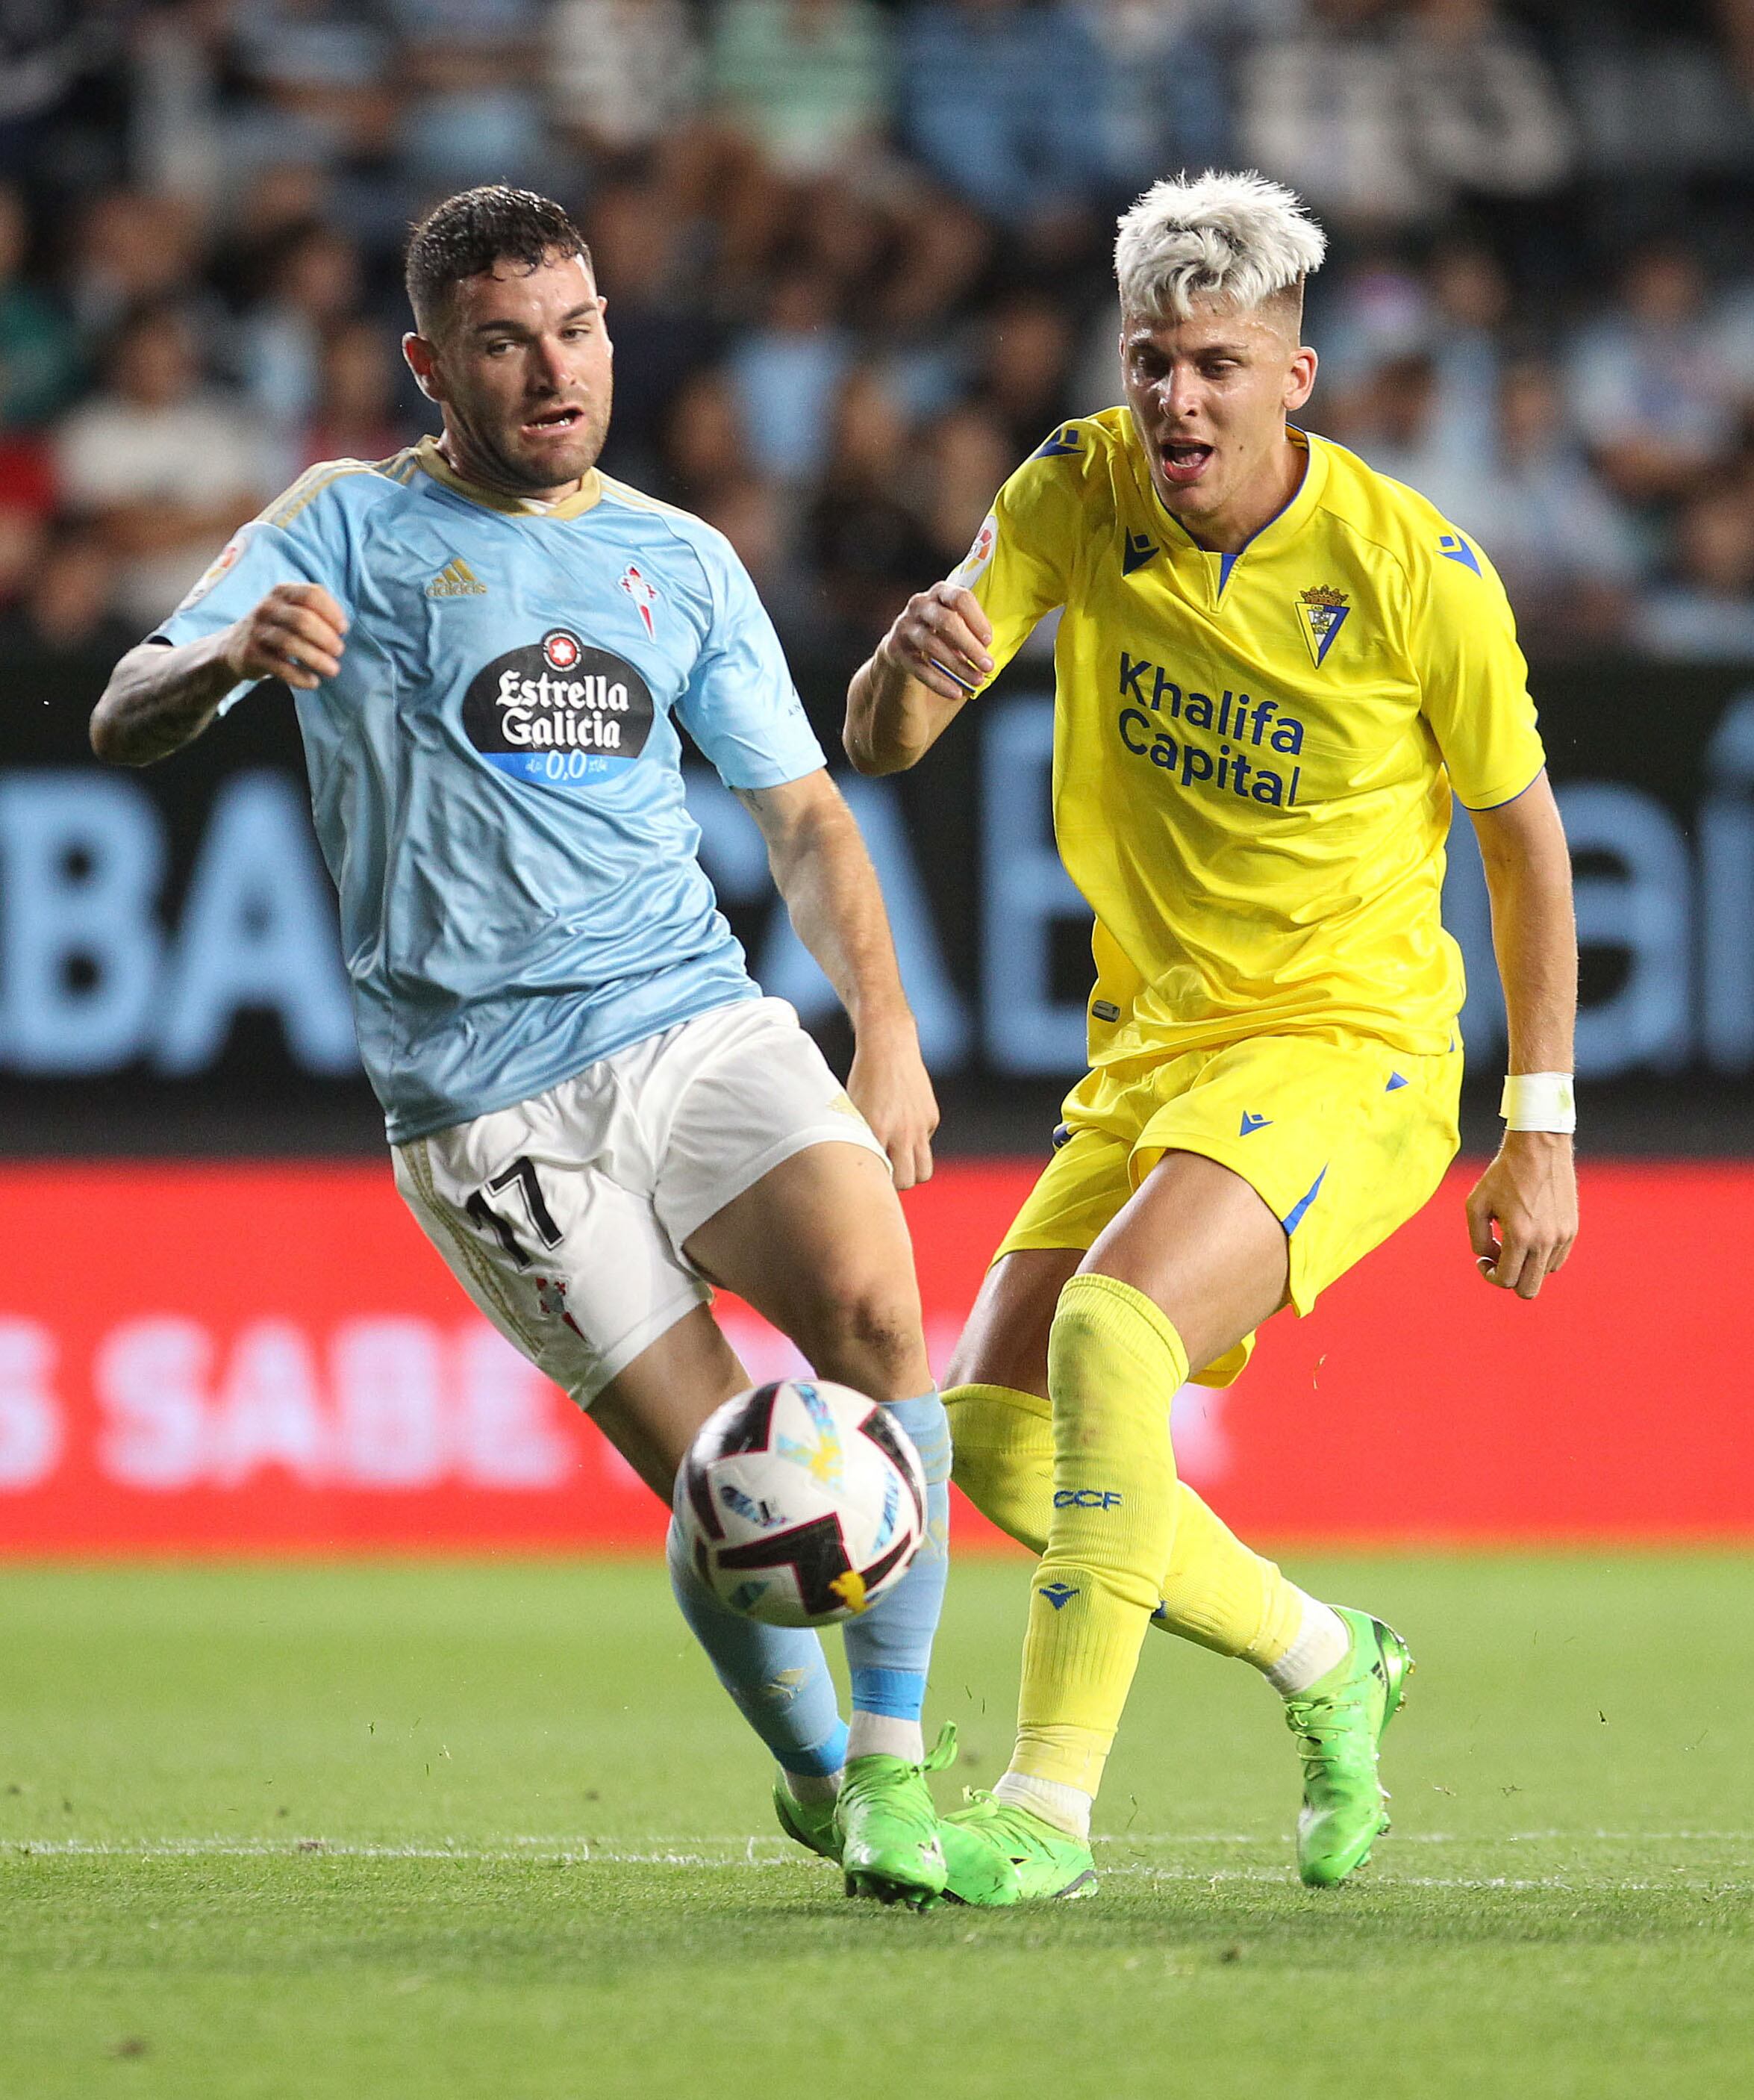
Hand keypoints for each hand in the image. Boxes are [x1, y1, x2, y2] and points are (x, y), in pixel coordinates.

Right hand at [225, 583, 348, 690]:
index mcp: (282, 592)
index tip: (343, 630)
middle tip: (339, 651)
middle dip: (326, 638)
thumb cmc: (276, 627)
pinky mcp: (251, 654)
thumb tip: (341, 629)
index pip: (312, 595)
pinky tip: (313, 682)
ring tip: (333, 670)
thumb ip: (315, 612)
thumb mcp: (291, 610)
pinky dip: (299, 676)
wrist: (234, 646)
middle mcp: (267, 607)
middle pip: (303, 620)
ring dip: (317, 659)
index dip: (332, 612)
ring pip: (291, 643)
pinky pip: (279, 667)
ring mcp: (257, 630)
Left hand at [847, 1016, 938, 1191]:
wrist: (889, 1047)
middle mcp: (902, 1132)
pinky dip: (916, 1143)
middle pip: (907, 1181)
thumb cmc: (862, 1079)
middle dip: (896, 1182)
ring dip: (912, 1171)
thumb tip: (857, 1167)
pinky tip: (902, 1125)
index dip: (874, 1183)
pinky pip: (926, 1143)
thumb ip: (857, 1139)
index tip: (866, 1180)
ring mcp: (920, 1126)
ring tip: (897, 1162)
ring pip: (924, 1170)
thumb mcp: (852, 1110)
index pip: (880, 1176)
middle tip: (883, 1173)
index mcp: (876, 1131)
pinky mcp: (931, 1118)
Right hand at [876, 582, 993, 704]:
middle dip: (970, 646)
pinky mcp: (894, 650)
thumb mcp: (959, 630)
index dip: (977, 620)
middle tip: (989, 665)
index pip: (960, 598)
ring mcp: (904, 626)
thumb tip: (997, 649)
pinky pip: (918, 667)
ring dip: (958, 666)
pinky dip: (939, 682)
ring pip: (933, 644)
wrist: (902, 656)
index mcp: (940, 593)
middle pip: (947, 621)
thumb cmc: (941, 640)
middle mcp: (919, 604)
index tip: (989, 641)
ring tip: (977, 681)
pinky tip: (955, 693)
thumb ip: (975, 632)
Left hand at [1465, 1131, 1576, 1298]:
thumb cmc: (1503, 1174)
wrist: (1539, 1147)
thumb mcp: (1475, 1204)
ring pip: (1543, 1273)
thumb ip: (1477, 1238)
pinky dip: (1541, 1255)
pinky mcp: (1572, 1229)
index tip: (1483, 1259)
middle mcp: (1545, 1240)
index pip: (1506, 1280)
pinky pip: (1557, 1258)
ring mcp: (1562, 1236)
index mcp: (1520, 1236)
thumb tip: (1489, 1258)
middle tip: (1499, 1258)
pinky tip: (1529, 1232)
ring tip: (1514, 1239)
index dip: (1489, 1275)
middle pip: (1529, 1289)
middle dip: (1510, 1280)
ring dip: (1526, 1264)